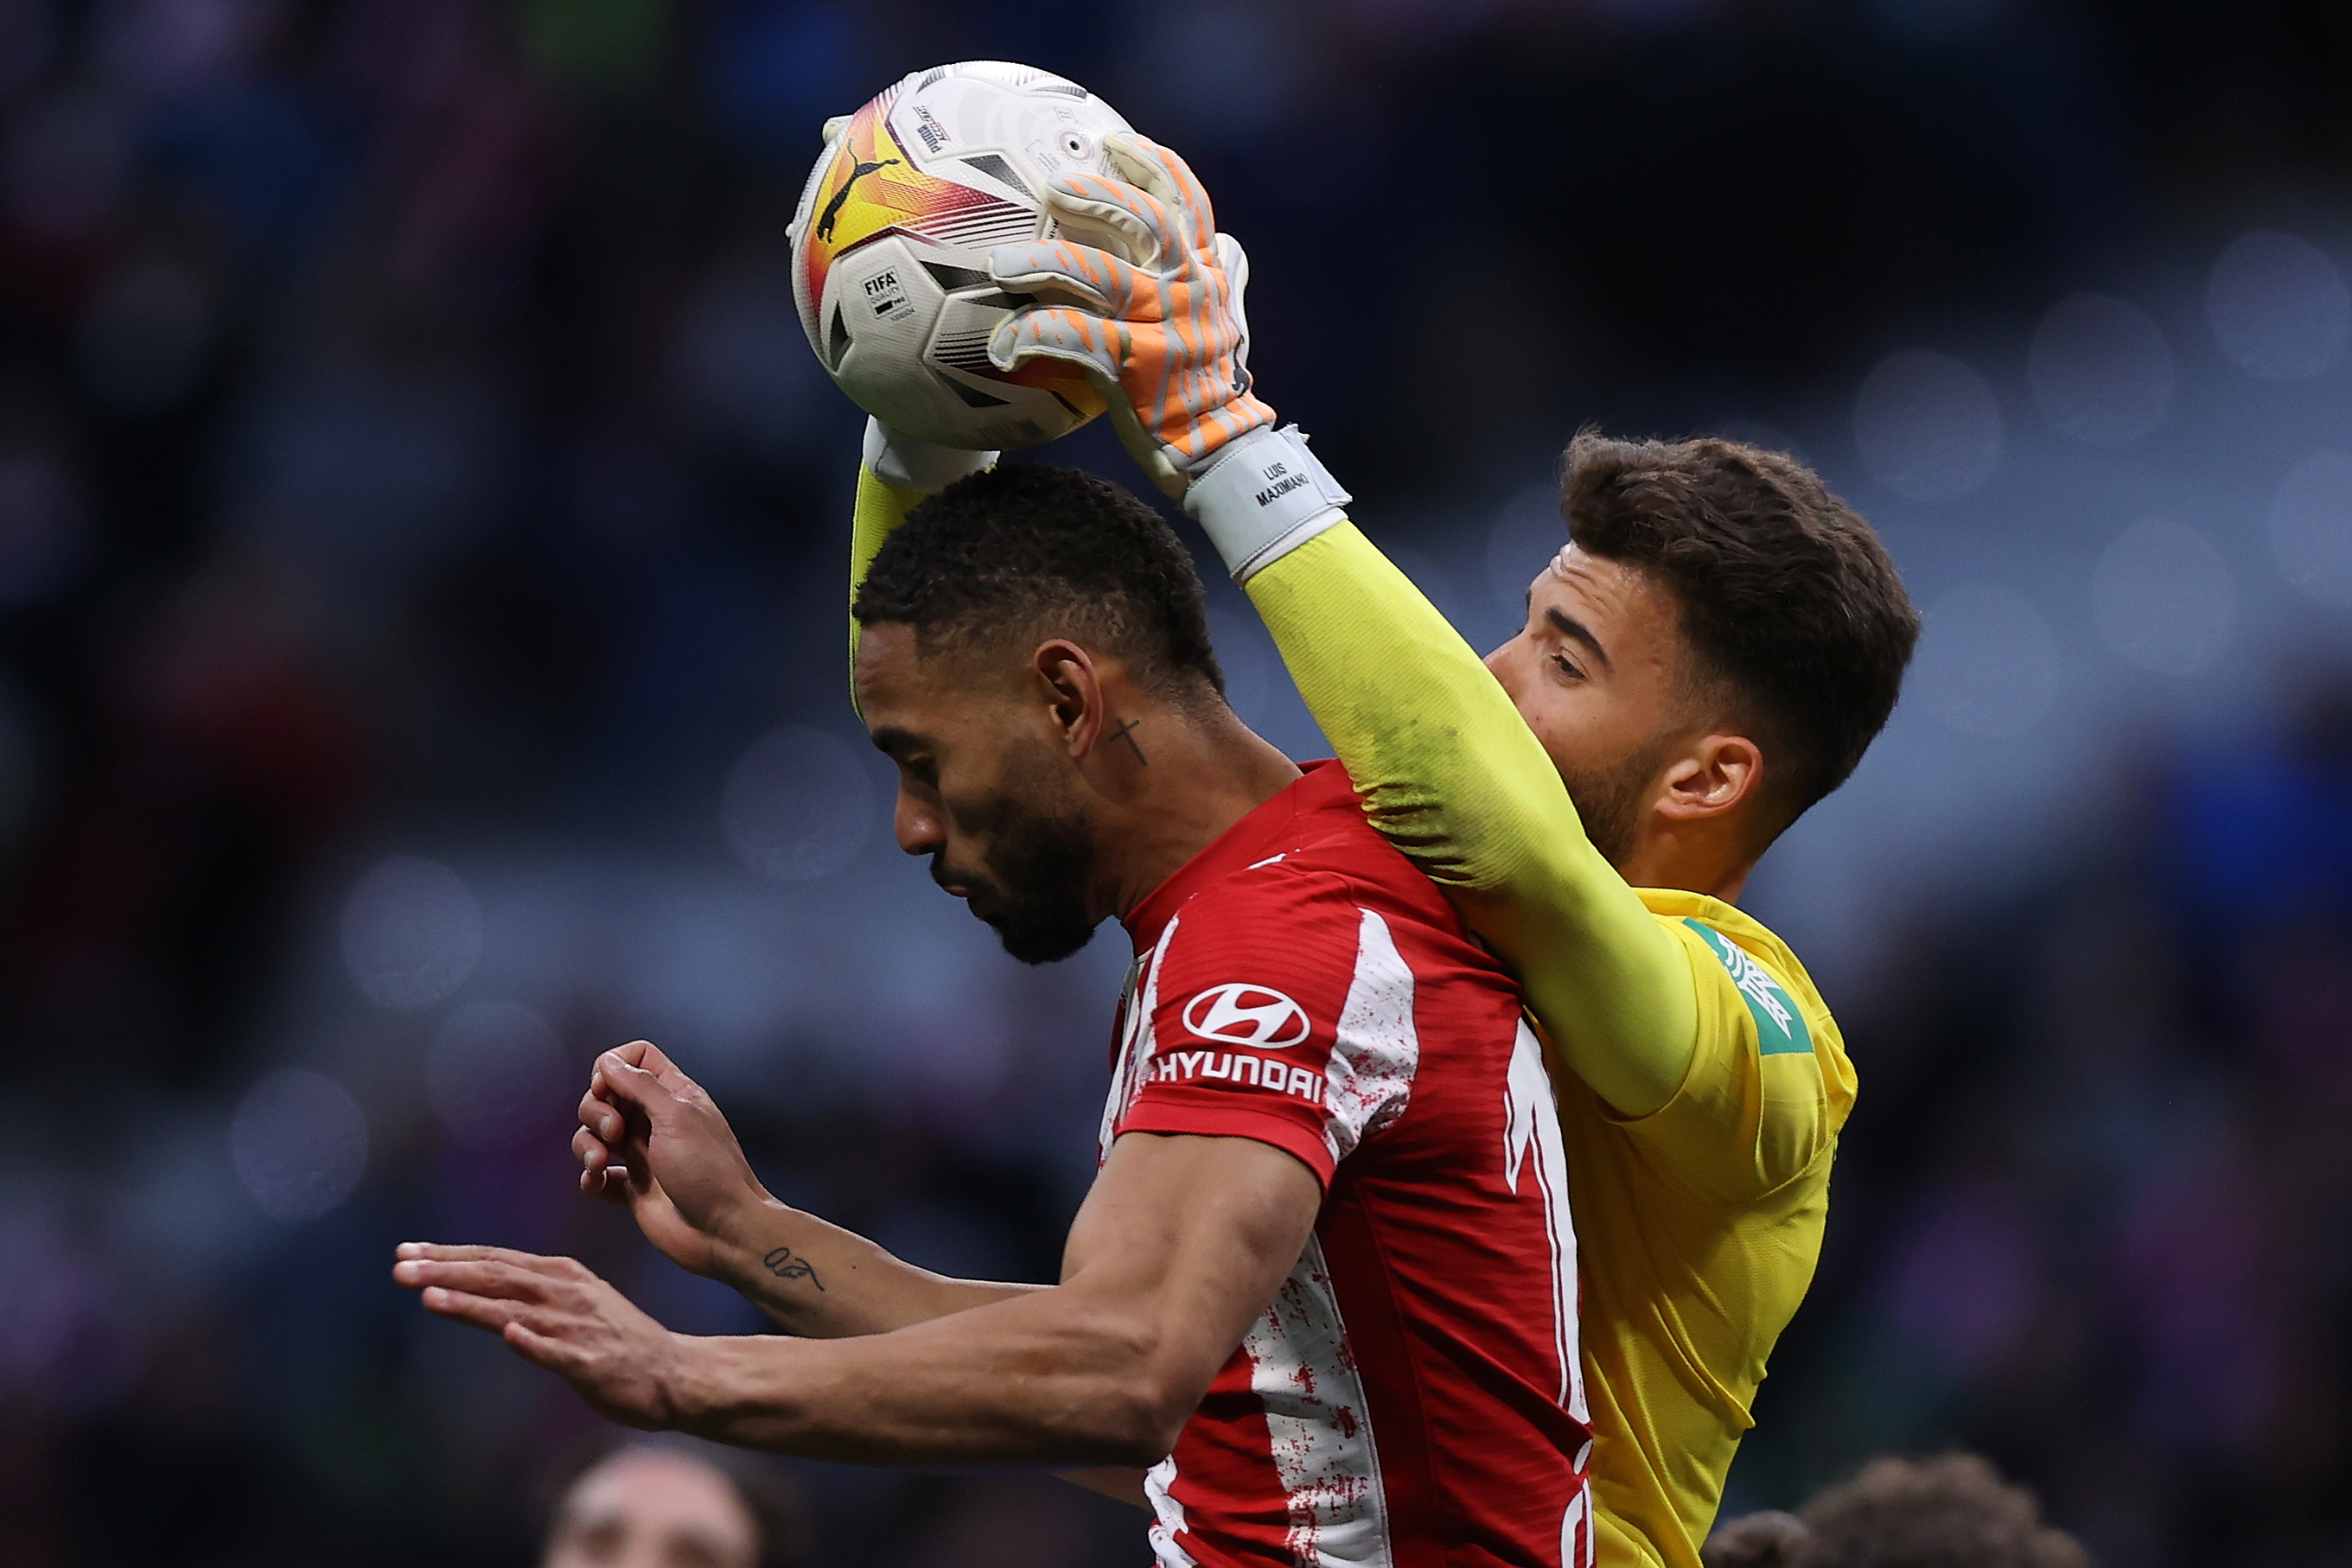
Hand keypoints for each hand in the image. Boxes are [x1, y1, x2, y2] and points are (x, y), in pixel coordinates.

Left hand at [393, 1243, 691, 1428]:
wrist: (674, 1373)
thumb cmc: (618, 1341)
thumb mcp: (575, 1303)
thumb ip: (531, 1294)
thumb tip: (481, 1287)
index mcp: (561, 1275)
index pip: (495, 1259)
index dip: (449, 1255)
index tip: (406, 1252)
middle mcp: (567, 1293)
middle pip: (498, 1277)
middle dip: (446, 1271)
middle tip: (400, 1266)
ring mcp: (579, 1327)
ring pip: (517, 1310)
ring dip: (472, 1303)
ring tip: (429, 1296)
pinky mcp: (591, 1362)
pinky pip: (558, 1352)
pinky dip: (534, 1342)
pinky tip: (511, 1335)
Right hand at [575, 1041, 768, 1279]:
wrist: (724, 1230)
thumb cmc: (709, 1170)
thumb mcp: (676, 1115)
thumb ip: (641, 1085)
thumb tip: (610, 1062)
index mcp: (674, 1095)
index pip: (637, 1058)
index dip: (614, 1066)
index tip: (608, 1086)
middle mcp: (655, 1121)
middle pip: (605, 1096)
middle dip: (596, 1109)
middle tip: (615, 1131)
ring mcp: (642, 1155)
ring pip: (594, 1135)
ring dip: (587, 1145)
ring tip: (601, 1162)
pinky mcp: (632, 1189)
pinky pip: (596, 1175)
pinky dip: (590, 1176)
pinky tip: (598, 1181)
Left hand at [986, 133, 1274, 498]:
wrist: (1222, 452)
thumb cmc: (1207, 388)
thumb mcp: (1223, 323)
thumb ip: (1213, 281)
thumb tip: (1222, 245)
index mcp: (1206, 275)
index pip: (1189, 203)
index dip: (1154, 164)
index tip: (1116, 140)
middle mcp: (1188, 291)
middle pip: (1145, 221)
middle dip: (1097, 194)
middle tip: (1052, 184)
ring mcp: (1163, 328)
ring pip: (1098, 274)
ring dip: (1045, 260)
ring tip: (1000, 261)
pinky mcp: (1135, 368)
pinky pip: (1074, 338)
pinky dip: (1033, 335)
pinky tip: (1002, 345)